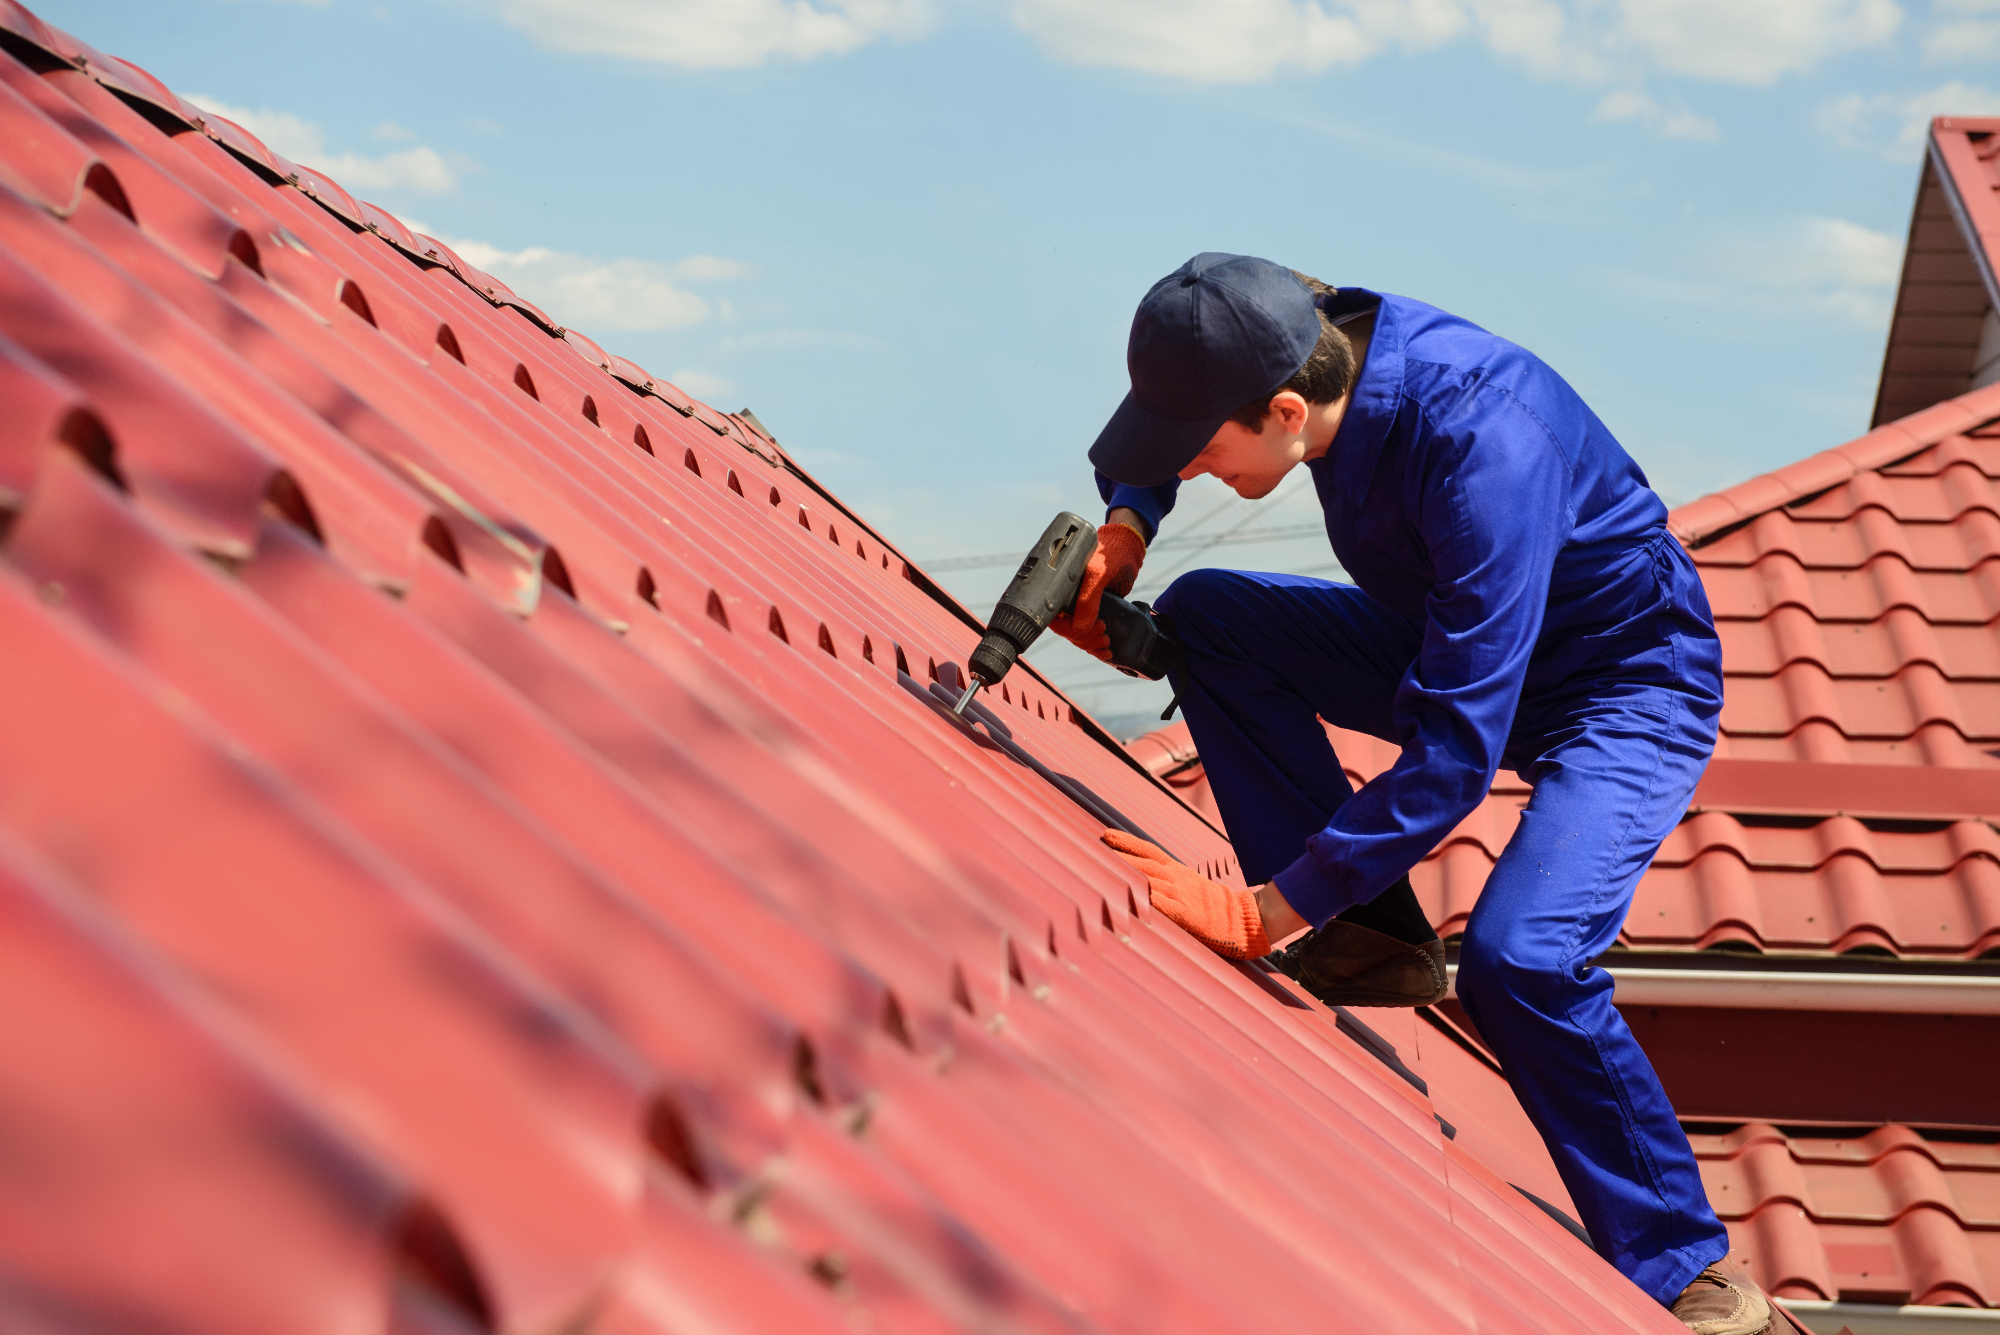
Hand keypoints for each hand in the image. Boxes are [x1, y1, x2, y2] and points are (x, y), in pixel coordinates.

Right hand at [1052, 520, 1146, 661]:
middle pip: (1066, 630)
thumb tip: (1079, 629)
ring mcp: (1082, 605)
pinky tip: (1106, 649)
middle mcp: (1069, 598)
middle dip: (1083, 638)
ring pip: (1077, 634)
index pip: (1053, 619)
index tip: (1086, 630)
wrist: (1128, 546)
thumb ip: (1088, 599)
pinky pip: (1088, 633)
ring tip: (1106, 641)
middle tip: (1103, 632)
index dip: (1068, 630)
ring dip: (1090, 643)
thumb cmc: (1110, 553)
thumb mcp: (1098, 574)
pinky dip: (1095, 644)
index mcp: (1061, 589)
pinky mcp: (1095, 609)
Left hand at [1101, 829, 1269, 958]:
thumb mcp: (1191, 887)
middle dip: (1115, 855)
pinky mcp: (1184, 914)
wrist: (1247, 919)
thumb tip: (1144, 883)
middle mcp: (1175, 878)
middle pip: (1140, 862)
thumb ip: (1169, 883)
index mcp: (1177, 871)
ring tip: (1097, 868)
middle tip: (1089, 847)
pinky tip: (1125, 896)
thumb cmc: (1216, 908)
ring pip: (1145, 879)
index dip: (1126, 841)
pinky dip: (1141, 898)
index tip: (1104, 834)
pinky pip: (1159, 904)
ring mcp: (1179, 895)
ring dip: (1121, 873)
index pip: (1147, 850)